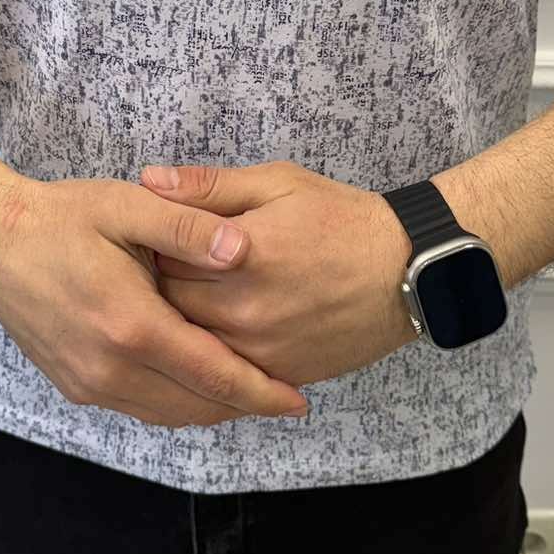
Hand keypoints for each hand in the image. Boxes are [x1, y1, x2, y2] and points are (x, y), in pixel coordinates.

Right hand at [0, 173, 310, 427]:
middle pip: (196, 406)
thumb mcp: (130, 206)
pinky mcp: (76, 386)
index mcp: (131, 326)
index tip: (300, 400)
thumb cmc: (62, 217)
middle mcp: (110, 369)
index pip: (213, 375)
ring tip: (251, 392)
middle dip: (245, 405)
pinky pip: (140, 408)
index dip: (261, 392)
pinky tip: (198, 384)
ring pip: (168, 415)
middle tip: (286, 397)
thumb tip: (243, 249)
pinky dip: (178, 404)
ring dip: (212, 409)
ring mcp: (90, 384)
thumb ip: (189, 227)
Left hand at [138, 159, 418, 386]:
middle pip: (166, 304)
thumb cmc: (341, 218)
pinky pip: (221, 372)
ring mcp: (260, 349)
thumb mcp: (277, 183)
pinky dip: (209, 352)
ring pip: (188, 343)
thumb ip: (209, 185)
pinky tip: (217, 326)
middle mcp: (245, 309)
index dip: (153, 244)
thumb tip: (147, 179)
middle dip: (160, 284)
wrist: (406, 270)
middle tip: (167, 265)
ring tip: (190, 294)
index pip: (161, 255)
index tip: (155, 236)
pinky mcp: (276, 374)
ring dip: (179, 321)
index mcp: (240, 255)